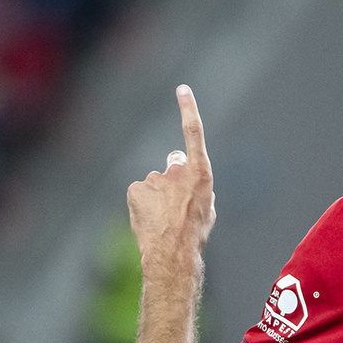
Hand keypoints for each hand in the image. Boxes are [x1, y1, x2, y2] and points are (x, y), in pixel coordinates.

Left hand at [128, 84, 216, 272]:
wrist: (173, 253)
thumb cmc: (194, 233)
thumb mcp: (206, 207)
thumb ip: (196, 185)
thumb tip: (185, 176)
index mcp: (200, 173)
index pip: (194, 134)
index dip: (188, 110)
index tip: (182, 89)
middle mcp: (176, 170)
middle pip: (172, 166)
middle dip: (172, 178)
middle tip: (175, 204)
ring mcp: (154, 178)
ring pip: (154, 183)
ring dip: (157, 196)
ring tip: (163, 219)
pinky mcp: (136, 188)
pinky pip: (139, 192)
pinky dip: (142, 203)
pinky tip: (148, 219)